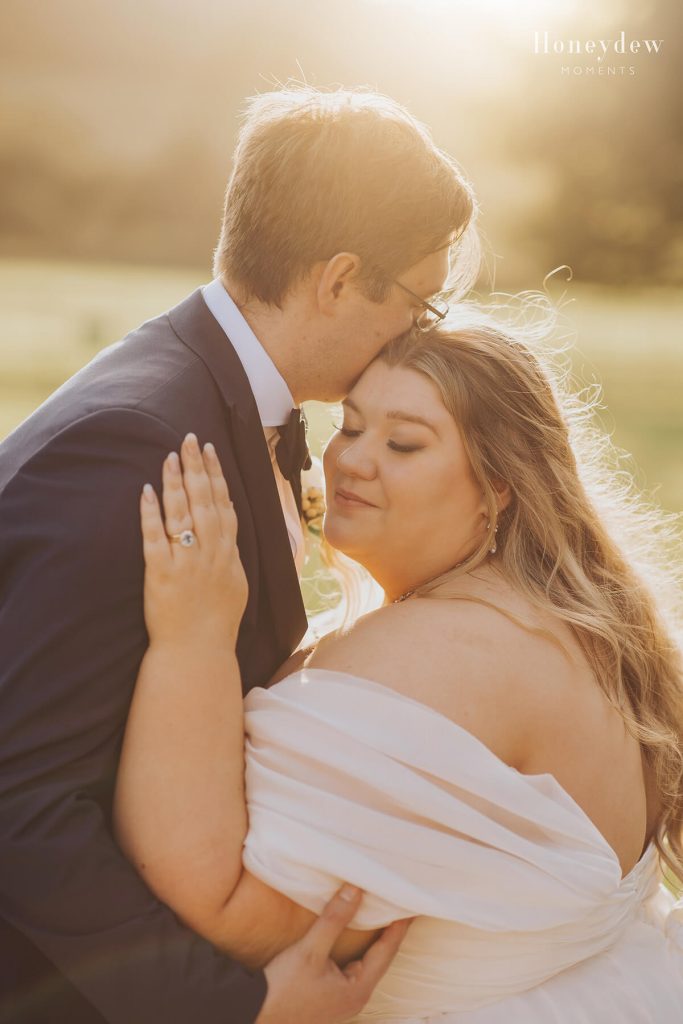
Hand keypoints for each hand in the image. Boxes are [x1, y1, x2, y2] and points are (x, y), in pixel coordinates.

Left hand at [140, 433, 247, 647]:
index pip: (223, 504)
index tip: (210, 451)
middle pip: (204, 501)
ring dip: (175, 481)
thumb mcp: (237, 584)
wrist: (198, 651)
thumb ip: (232, 556)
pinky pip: (154, 537)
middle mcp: (210, 552)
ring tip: (169, 456)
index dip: (217, 476)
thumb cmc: (217, 622)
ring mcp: (186, 562)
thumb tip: (230, 531)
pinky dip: (150, 513)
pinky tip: (146, 491)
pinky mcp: (161, 573)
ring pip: (182, 513)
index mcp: (228, 553)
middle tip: (189, 439)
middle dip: (197, 467)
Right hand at [255, 885, 411, 1023]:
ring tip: (380, 915)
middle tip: (398, 906)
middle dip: (389, 932)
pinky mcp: (330, 997)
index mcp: (358, 990)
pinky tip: (354, 936)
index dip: (399, 927)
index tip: (411, 906)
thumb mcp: (311, 949)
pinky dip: (357, 949)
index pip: (387, 952)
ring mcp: (343, 1000)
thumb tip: (356, 890)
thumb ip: (334, 920)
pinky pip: (351, 968)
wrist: (256, 1012)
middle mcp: (355, 998)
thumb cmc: (284, 986)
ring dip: (372, 940)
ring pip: (365, 964)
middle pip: (379, 959)